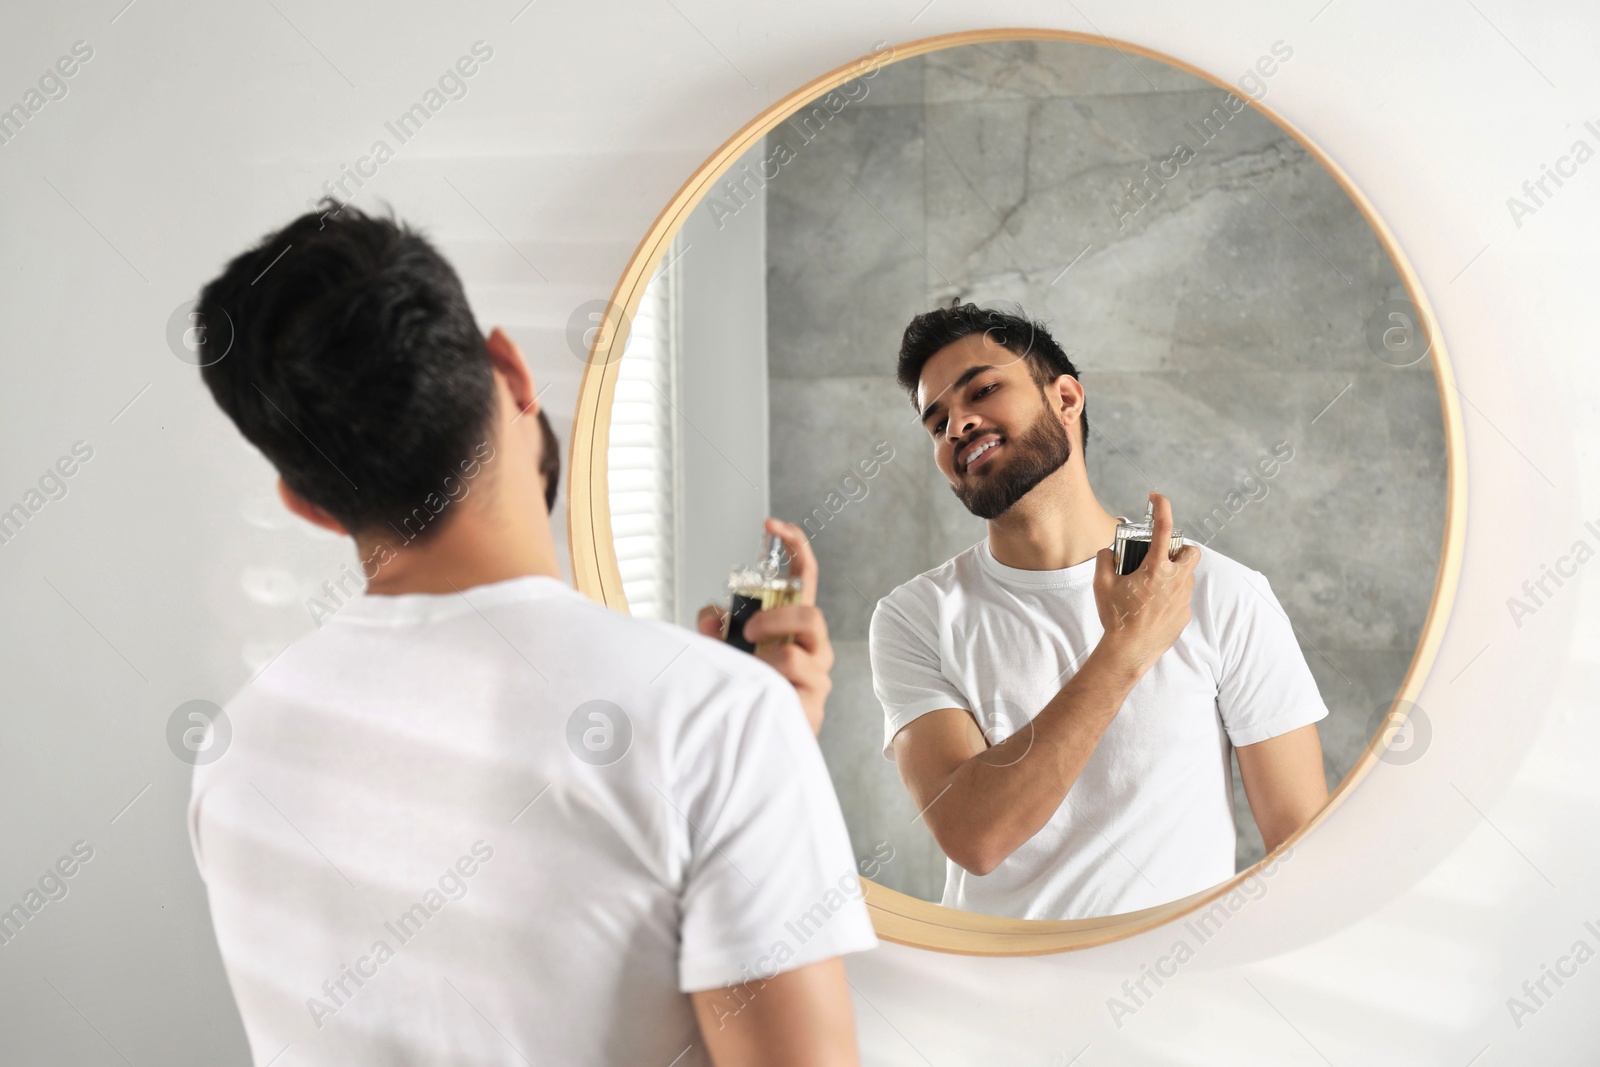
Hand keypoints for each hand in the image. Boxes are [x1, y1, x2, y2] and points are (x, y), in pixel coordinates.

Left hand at [695, 518, 834, 736]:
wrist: (753, 740)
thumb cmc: (746, 687)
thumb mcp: (723, 650)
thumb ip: (715, 629)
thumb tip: (710, 612)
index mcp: (795, 624)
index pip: (806, 576)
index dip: (795, 545)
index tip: (771, 524)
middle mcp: (813, 646)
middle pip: (810, 614)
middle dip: (774, 618)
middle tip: (746, 631)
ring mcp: (817, 675)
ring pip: (796, 654)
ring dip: (764, 657)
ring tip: (750, 669)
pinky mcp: (813, 705)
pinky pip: (791, 686)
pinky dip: (766, 685)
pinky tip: (757, 693)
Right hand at [1092, 492, 1198, 676]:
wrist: (1129, 652)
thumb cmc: (1116, 617)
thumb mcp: (1102, 584)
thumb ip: (1105, 560)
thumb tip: (1109, 551)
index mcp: (1155, 568)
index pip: (1164, 527)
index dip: (1162, 506)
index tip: (1156, 498)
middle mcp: (1175, 580)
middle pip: (1191, 551)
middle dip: (1179, 548)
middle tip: (1160, 556)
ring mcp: (1183, 598)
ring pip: (1186, 575)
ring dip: (1173, 573)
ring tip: (1150, 585)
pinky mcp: (1184, 615)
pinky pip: (1181, 597)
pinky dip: (1170, 595)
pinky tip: (1152, 606)